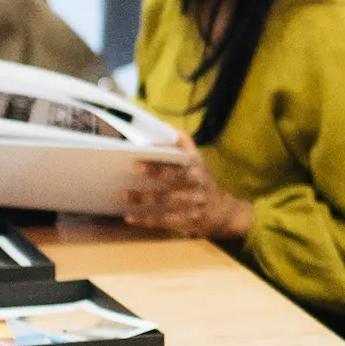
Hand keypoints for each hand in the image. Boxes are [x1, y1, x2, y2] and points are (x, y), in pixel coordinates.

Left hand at [121, 134, 253, 238]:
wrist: (221, 210)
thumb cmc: (199, 180)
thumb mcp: (196, 159)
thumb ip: (183, 141)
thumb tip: (163, 125)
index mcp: (195, 163)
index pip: (180, 153)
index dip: (163, 148)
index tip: (144, 147)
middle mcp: (197, 180)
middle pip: (175, 176)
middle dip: (155, 171)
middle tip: (133, 168)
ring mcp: (194, 201)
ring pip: (167, 200)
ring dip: (143, 198)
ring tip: (123, 195)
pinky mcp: (189, 220)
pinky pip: (165, 220)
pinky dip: (146, 220)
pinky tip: (130, 217)